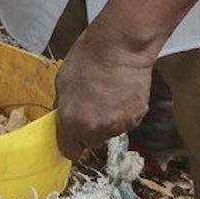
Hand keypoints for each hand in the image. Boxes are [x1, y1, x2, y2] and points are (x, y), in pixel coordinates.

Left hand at [52, 31, 156, 160]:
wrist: (119, 47)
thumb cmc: (88, 58)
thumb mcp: (62, 82)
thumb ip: (64, 107)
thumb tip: (65, 118)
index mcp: (72, 122)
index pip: (70, 151)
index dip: (70, 142)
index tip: (72, 134)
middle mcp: (96, 129)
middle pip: (91, 142)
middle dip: (89, 129)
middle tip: (91, 107)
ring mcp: (118, 125)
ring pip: (110, 131)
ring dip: (108, 120)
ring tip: (108, 95)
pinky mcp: (137, 118)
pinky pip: (126, 121)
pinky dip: (124, 112)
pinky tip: (121, 93)